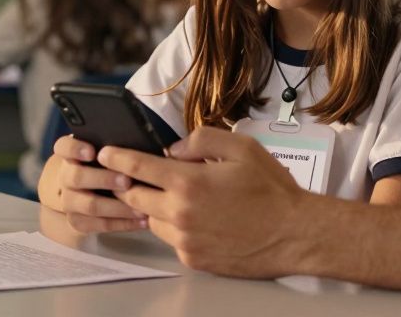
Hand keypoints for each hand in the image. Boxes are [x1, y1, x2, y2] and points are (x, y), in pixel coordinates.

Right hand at [48, 135, 147, 233]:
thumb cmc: (106, 166)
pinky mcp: (77, 221)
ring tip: (141, 208)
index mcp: (71, 155)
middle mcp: (66, 177)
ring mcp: (69, 201)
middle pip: (77, 177)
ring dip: (117, 207)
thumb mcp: (107, 155)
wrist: (87, 194)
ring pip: (90, 205)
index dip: (75, 149)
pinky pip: (100, 224)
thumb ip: (117, 150)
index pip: (64, 147)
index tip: (92, 152)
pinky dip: (123, 223)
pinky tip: (142, 221)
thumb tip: (144, 148)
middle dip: (104, 179)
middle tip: (127, 181)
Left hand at [100, 127, 309, 276]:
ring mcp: (185, 241)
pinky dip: (175, 227)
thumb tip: (171, 150)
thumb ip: (200, 140)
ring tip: (179, 197)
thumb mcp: (240, 147)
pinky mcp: (193, 260)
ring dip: (154, 207)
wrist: (295, 234)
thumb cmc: (271, 189)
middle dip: (131, 185)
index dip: (116, 158)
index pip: (136, 168)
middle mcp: (180, 214)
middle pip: (134, 198)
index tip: (104, 153)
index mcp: (188, 182)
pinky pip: (171, 240)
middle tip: (137, 175)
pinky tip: (198, 219)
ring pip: (151, 221)